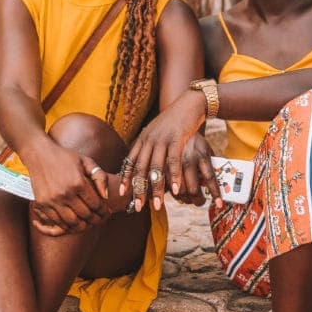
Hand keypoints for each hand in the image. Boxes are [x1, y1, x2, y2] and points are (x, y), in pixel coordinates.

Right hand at [22, 141, 108, 234]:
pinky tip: (73, 223)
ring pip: (71, 223)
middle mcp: (65, 193)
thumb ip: (100, 177)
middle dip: (95, 220)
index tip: (107, 212)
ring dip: (82, 226)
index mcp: (78, 183)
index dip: (104, 211)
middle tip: (100, 220)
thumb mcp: (86, 161)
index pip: (95, 205)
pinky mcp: (42, 204)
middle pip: (85, 216)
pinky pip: (56, 222)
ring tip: (88, 224)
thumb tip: (106, 195)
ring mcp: (52, 200)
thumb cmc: (65, 157)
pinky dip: (67, 226)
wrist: (39, 154)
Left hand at [121, 91, 213, 211]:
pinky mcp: (176, 138)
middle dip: (139, 190)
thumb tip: (144, 165)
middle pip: (141, 169)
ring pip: (156, 168)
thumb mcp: (156, 133)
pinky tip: (175, 190)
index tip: (123, 194)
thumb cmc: (173, 122)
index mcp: (142, 139)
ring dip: (157, 189)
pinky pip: (173, 161)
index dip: (126, 178)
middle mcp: (149, 140)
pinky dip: (174, 177)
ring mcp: (162, 139)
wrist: (188, 104)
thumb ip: (148, 147)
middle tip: (138, 207)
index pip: (130, 161)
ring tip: (158, 205)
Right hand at [170, 134, 223, 206]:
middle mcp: (187, 160)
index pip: (210, 178)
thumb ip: (211, 164)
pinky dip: (173, 193)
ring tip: (189, 199)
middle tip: (200, 202)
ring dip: (185, 200)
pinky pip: (168, 186)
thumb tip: (223, 183)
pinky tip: (177, 192)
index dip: (215, 194)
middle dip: (198, 200)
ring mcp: (173, 164)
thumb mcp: (206, 149)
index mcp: (201, 155)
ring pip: (179, 191)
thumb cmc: (195, 143)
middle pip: (193, 189)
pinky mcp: (162, 167)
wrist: (175, 127)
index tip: (219, 204)